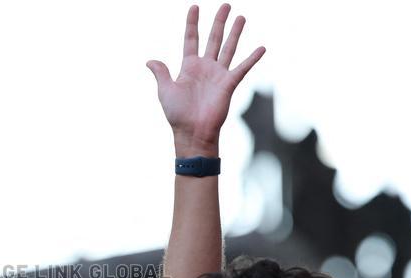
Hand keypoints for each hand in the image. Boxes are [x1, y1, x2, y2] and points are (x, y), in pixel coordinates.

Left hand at [147, 4, 264, 153]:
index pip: (191, 39)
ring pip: (228, 48)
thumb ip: (161, 74)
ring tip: (241, 17)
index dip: (192, 23)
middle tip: (225, 5)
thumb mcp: (165, 91)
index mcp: (189, 67)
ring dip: (235, 33)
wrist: (192, 132)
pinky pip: (242, 68)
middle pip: (213, 39)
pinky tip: (261, 48)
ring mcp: (218, 75)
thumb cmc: (177, 114)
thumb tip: (150, 60)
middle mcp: (205, 67)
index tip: (194, 7)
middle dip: (219, 22)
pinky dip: (252, 58)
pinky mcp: (228, 84)